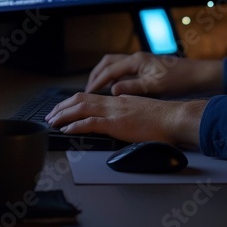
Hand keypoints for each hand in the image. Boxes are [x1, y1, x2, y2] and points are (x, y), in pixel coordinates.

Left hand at [45, 93, 207, 145]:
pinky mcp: (117, 124)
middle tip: (51, 115)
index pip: (92, 97)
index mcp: (121, 100)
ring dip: (63, 115)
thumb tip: (125, 122)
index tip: (65, 109)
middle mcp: (115, 102)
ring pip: (81, 108)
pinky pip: (90, 123)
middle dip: (62, 107)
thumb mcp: (143, 113)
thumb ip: (131, 115)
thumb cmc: (165, 120)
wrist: (175, 118)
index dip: (74, 102)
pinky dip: (75, 125)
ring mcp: (115, 112)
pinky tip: (66, 130)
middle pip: (81, 99)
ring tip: (52, 121)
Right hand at [85, 51, 223, 96]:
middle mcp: (137, 58)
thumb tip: (113, 91)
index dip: (96, 82)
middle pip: (108, 63)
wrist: (197, 75)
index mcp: (137, 60)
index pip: (109, 70)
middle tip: (88, 89)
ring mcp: (141, 61)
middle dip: (96, 75)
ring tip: (97, 89)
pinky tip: (115, 89)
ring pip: (115, 65)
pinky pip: (124, 70)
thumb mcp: (154, 86)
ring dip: (105, 75)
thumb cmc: (179, 80)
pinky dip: (115, 77)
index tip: (87, 93)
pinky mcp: (146, 67)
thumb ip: (132, 87)